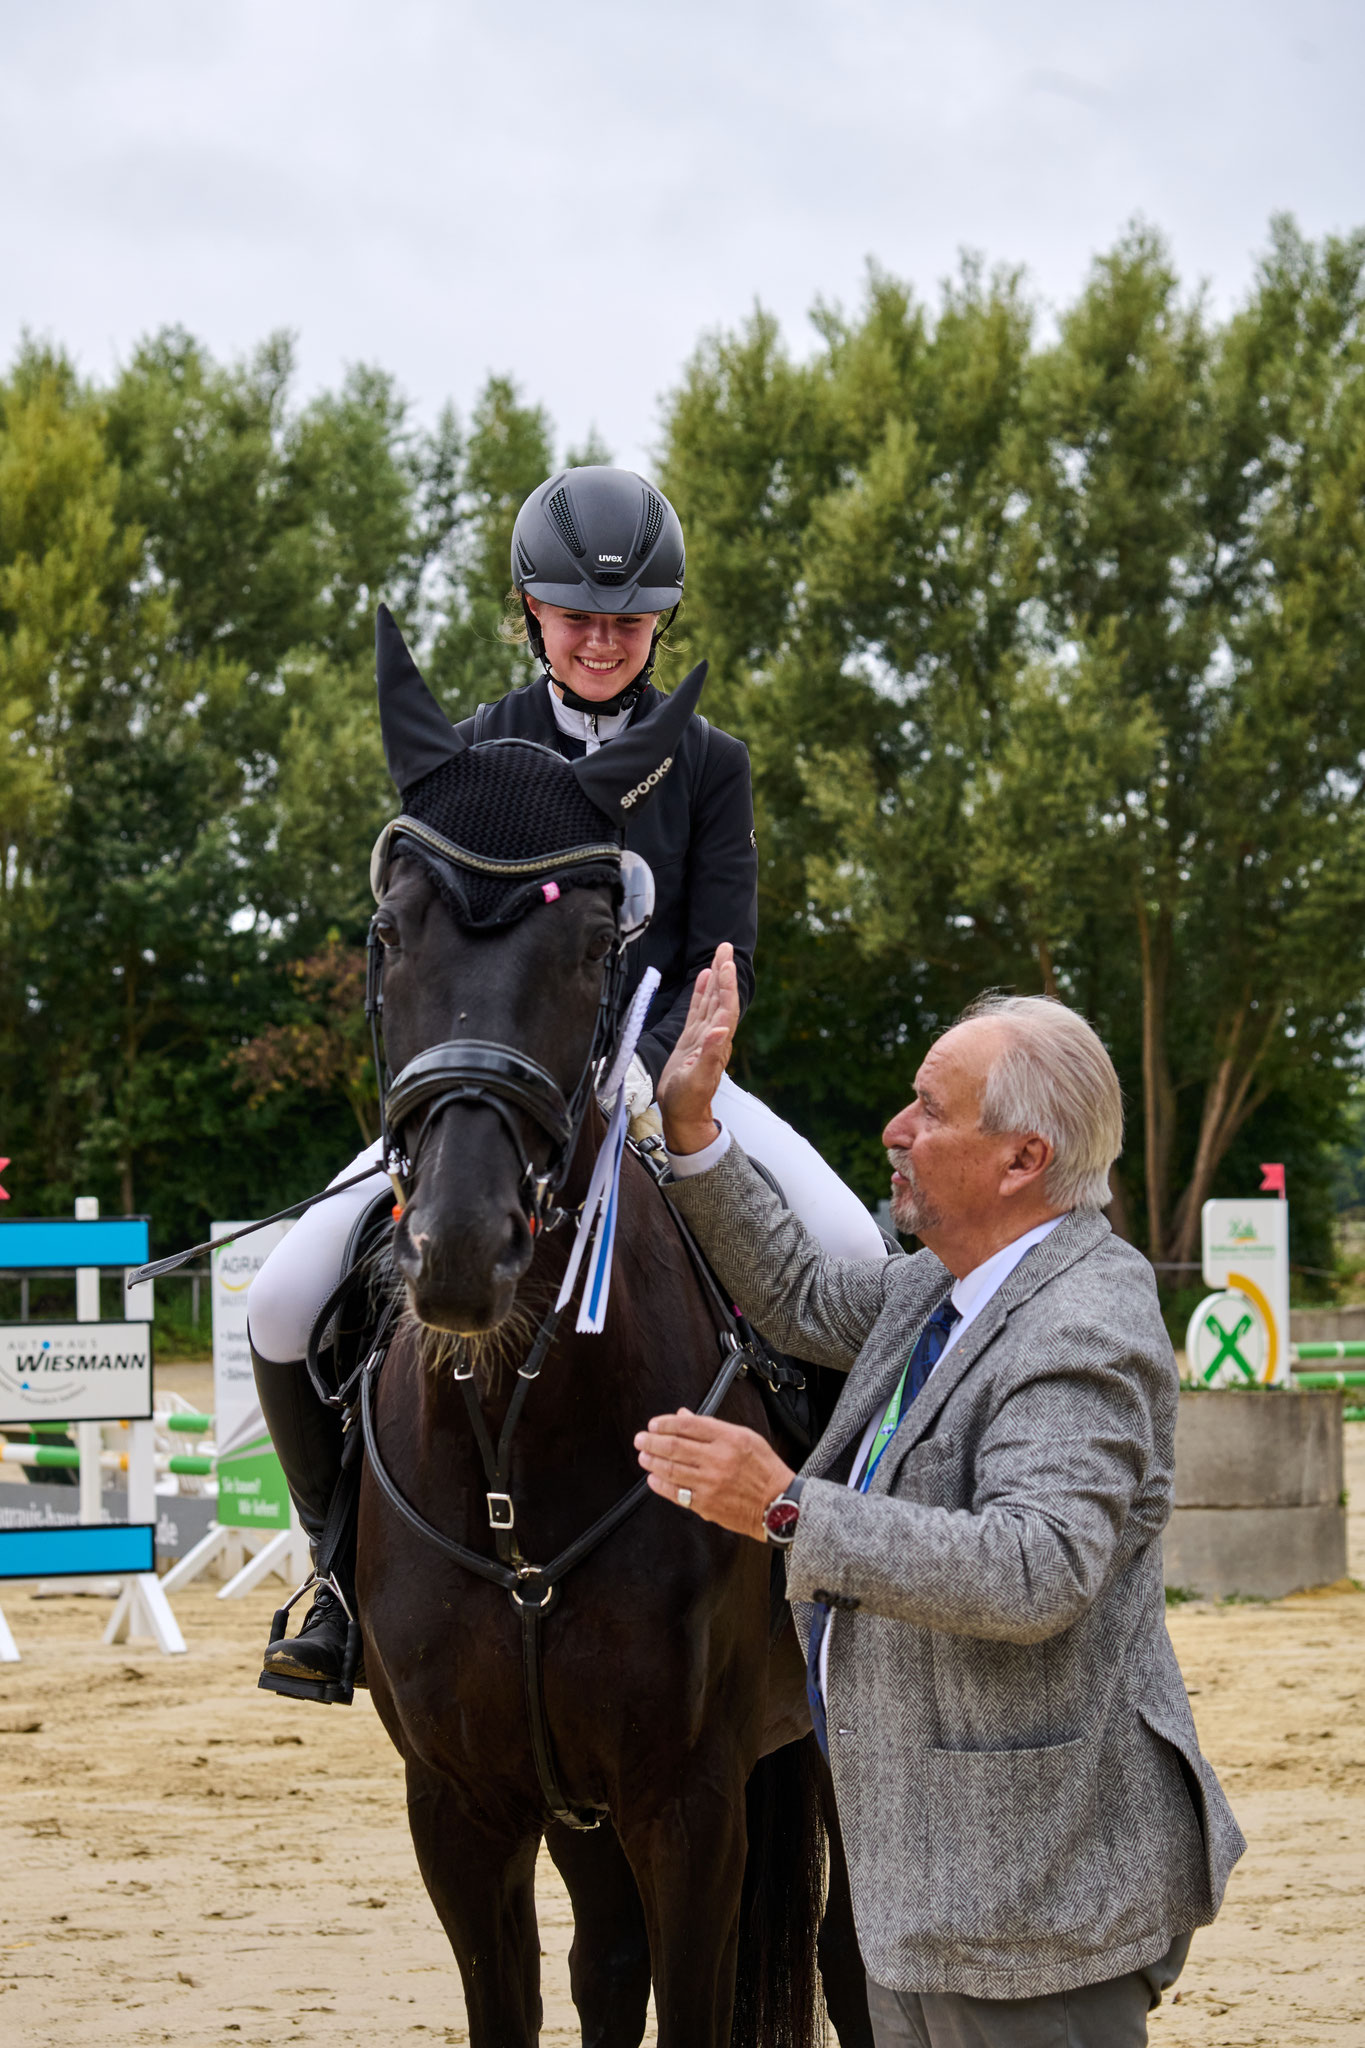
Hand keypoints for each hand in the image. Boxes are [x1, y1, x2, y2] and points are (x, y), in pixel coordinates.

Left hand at [634, 1409, 794, 1541]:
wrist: (778, 1505)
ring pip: (671, 1470)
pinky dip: (661, 1485)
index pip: (688, 1425)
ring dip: (652, 1462)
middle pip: (674, 1446)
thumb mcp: (745, 1438)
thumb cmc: (763, 1469)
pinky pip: (677, 1493)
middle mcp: (718, 1459)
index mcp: (729, 1439)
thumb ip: (713, 1427)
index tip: (654, 1424)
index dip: (666, 1423)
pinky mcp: (707, 1505)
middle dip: (652, 1441)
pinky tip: (653, 1479)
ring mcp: (711, 1483)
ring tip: (643, 1457)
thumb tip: (683, 1416)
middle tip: (640, 1439)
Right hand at [657, 942, 740, 1154]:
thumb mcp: (698, 1080)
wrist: (683, 1114)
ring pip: (712, 1000)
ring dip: (716, 977)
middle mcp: (714, 1036)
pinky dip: (702, 992)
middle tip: (726, 946)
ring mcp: (703, 1036)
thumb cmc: (689, 1101)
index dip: (727, 986)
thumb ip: (710, 1056)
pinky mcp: (692, 1039)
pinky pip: (699, 1010)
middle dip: (724, 972)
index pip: (725, 1008)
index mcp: (717, 1043)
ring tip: (719, 954)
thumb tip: (720, 1030)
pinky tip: (704, 978)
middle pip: (721, 998)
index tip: (726, 964)